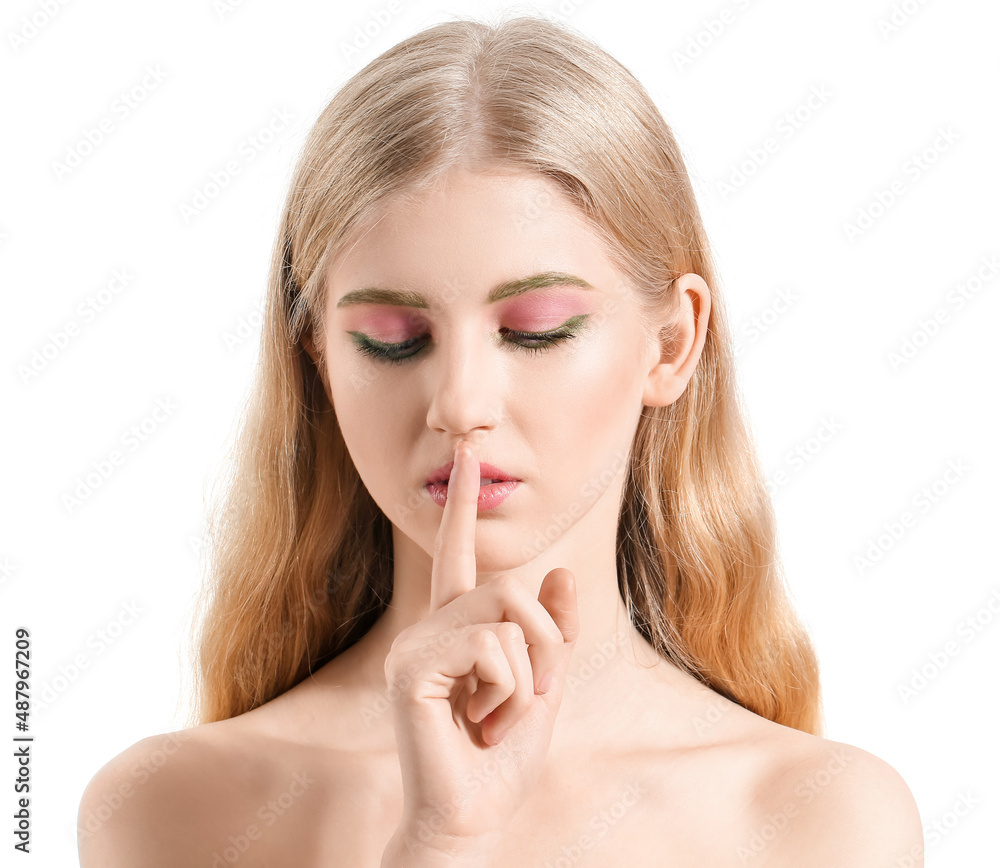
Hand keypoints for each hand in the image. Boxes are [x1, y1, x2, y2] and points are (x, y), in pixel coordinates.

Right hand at [383, 439, 578, 857]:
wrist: (472, 817)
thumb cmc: (501, 758)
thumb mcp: (545, 685)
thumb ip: (553, 631)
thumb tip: (559, 570)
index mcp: (455, 626)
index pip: (459, 552)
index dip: (465, 504)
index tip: (467, 449)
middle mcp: (429, 626)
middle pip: (510, 584)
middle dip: (546, 641)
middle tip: (533, 695)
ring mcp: (416, 645)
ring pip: (506, 609)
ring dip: (529, 671)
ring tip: (500, 715)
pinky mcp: (412, 669)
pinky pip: (491, 645)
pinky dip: (509, 688)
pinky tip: (481, 721)